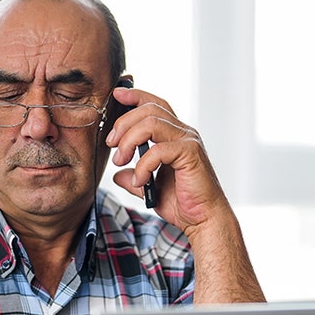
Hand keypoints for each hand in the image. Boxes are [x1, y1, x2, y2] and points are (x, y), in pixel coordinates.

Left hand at [104, 86, 234, 235]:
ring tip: (120, 161)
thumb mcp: (150, 188)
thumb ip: (134, 177)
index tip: (116, 94)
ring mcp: (188, 141)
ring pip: (151, 123)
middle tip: (111, 144)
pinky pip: (158, 149)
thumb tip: (118, 174)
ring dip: (128, 140)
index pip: (154, 104)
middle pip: (148, 109)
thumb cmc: (183, 204)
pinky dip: (143, 165)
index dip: (135, 95)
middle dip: (123, 123)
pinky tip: (139, 181)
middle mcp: (183, 133)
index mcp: (175, 135)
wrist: (203, 220)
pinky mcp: (190, 154)